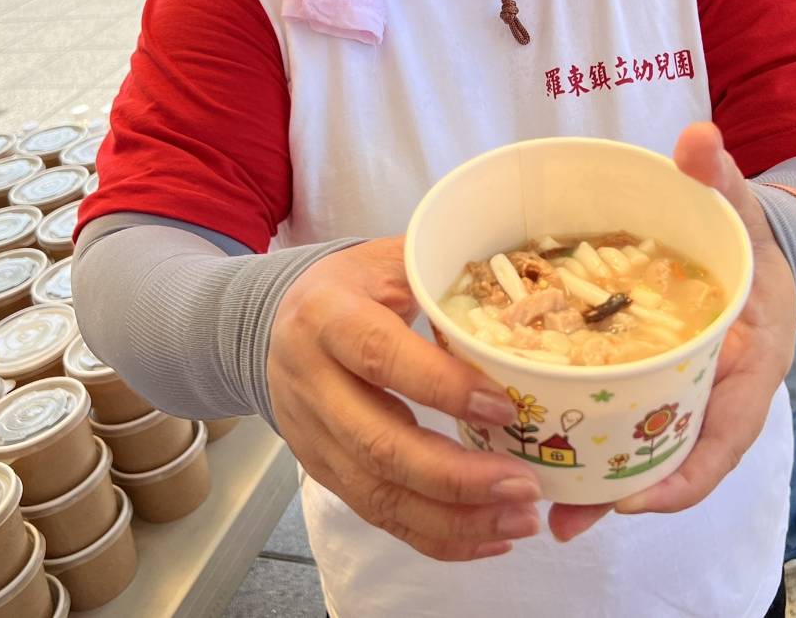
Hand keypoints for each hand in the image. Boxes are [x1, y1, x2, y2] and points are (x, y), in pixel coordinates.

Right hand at [268, 238, 544, 561]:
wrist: (270, 325)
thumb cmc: (349, 287)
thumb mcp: (386, 260)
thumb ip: (441, 274)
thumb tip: (523, 292)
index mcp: (328, 317)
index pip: (381, 357)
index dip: (442, 387)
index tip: (505, 409)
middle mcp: (313, 382)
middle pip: (379, 446)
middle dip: (457, 477)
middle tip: (525, 485)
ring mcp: (313, 436)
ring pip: (379, 494)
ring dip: (455, 519)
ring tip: (521, 519)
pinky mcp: (323, 472)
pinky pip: (378, 515)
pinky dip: (436, 535)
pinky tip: (489, 536)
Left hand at [549, 123, 795, 541]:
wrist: (759, 249)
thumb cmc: (750, 235)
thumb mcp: (741, 207)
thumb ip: (719, 177)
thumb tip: (696, 139)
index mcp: (750, 365)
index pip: (724, 436)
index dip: (681, 474)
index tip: (632, 495)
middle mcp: (720, 395)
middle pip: (677, 462)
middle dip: (625, 494)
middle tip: (566, 517)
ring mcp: (689, 400)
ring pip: (649, 459)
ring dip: (602, 490)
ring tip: (549, 515)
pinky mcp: (658, 392)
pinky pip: (632, 432)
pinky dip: (597, 454)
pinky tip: (549, 464)